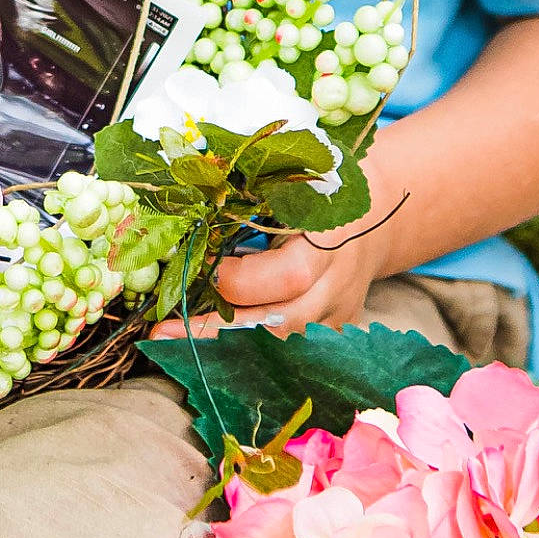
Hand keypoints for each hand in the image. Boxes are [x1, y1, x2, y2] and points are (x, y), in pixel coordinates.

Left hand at [149, 173, 400, 342]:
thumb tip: (193, 198)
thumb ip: (256, 196)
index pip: (289, 277)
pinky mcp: (331, 334)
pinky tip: (208, 350)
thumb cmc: (324, 190)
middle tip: (163, 333)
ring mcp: (337, 317)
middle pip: (281, 326)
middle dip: (217, 332)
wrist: (375, 215)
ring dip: (224, 348)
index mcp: (330, 242)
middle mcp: (338, 287)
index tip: (204, 270)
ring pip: (281, 348)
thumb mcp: (297, 183)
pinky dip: (246, 354)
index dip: (242, 280)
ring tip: (175, 345)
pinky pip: (287, 353)